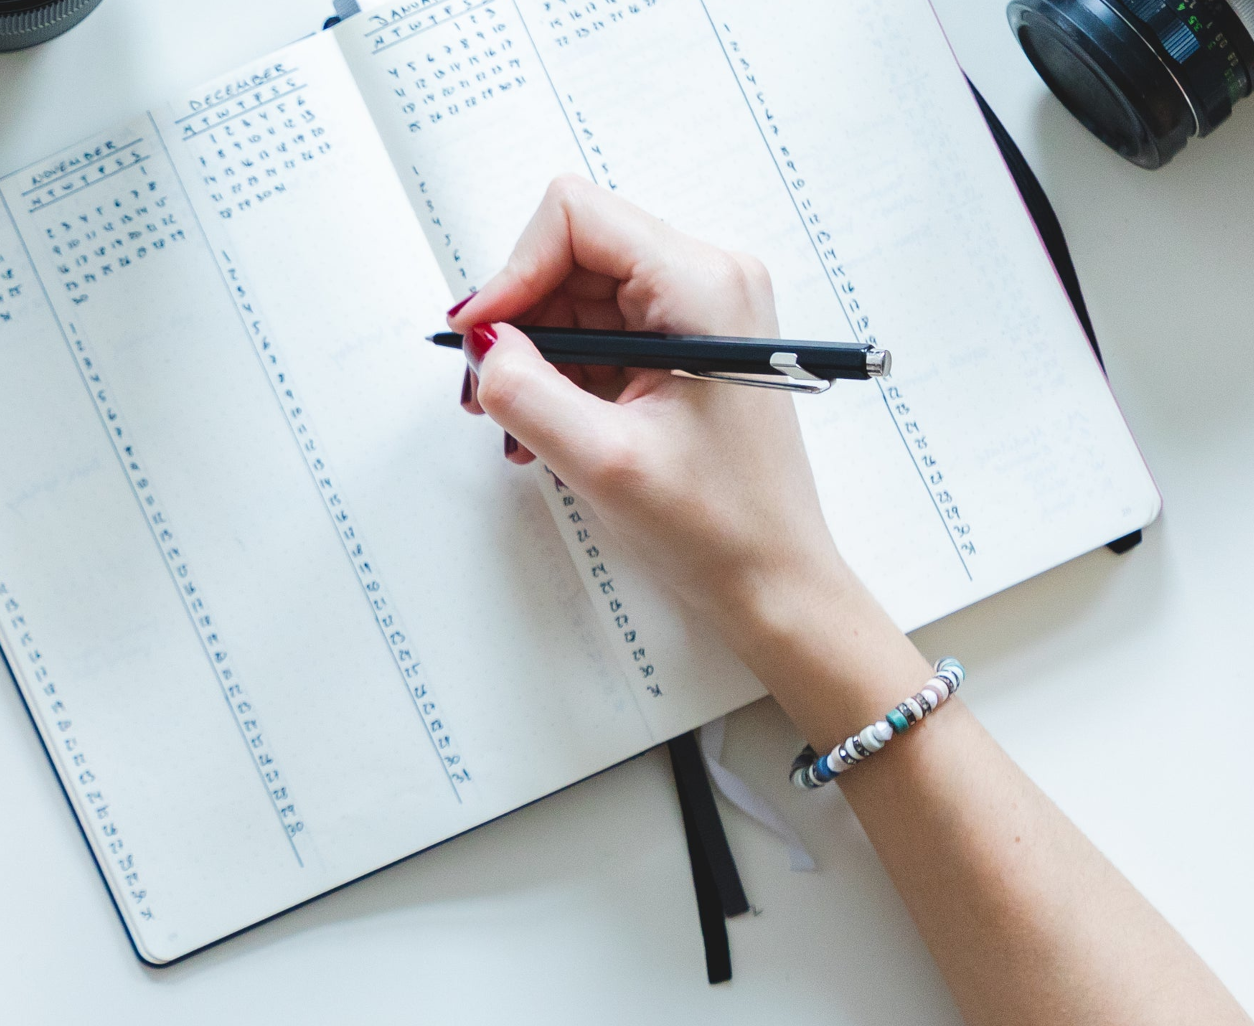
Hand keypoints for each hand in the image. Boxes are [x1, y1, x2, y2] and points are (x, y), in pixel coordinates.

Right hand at [452, 176, 851, 638]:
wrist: (773, 578)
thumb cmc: (717, 525)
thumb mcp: (603, 461)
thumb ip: (527, 392)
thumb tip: (481, 343)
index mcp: (702, 287)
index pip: (575, 218)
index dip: (513, 270)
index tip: (480, 338)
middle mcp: (707, 279)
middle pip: (571, 252)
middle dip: (518, 318)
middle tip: (488, 392)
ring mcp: (698, 308)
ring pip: (576, 293)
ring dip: (534, 353)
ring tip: (518, 424)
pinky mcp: (685, 341)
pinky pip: (599, 328)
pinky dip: (561, 372)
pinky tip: (551, 426)